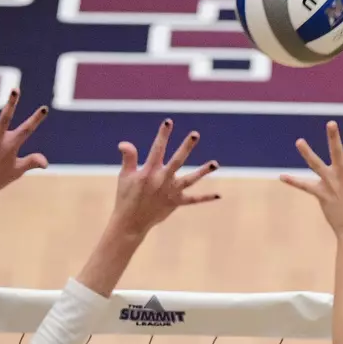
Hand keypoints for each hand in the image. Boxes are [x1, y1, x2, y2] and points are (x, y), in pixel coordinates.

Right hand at [109, 119, 218, 234]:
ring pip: (190, 179)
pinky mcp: (176, 202)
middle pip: (177, 160)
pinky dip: (205, 198)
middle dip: (186, 146)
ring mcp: (171, 191)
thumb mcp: (125, 176)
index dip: (163, 135)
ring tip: (216, 164)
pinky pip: (194, 200)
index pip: (157, 149)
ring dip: (203, 171)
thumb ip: (129, 158)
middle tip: (195, 134)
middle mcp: (163, 180)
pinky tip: (218, 195)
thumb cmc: (126, 197)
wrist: (131, 222)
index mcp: (149, 172)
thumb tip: (124, 143)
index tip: (168, 122)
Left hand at [281, 121, 342, 237]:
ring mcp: (330, 185)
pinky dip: (294, 182)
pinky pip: (305, 187)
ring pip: (317, 166)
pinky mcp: (320, 194)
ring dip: (307, 154)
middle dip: (334, 138)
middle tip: (331, 123)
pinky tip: (281, 177)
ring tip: (299, 141)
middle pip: (338, 153)